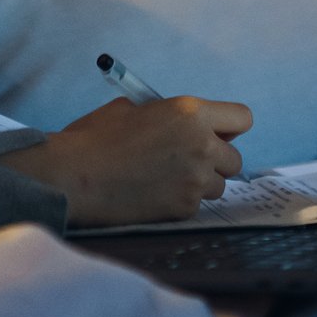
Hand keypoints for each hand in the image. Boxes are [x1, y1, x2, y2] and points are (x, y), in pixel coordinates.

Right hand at [0, 96, 253, 228]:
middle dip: (215, 160)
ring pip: (218, 185)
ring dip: (199, 183)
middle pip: (234, 158)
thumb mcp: (134, 108)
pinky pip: (196, 204)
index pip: (242, 118)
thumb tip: (192, 126)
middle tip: (185, 159)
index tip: (216, 133)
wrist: (74, 176)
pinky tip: (152, 193)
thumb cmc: (96, 138)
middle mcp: (201, 144)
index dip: (228, 127)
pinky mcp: (184, 208)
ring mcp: (195, 179)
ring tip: (164, 178)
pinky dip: (180, 201)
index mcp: (190, 112)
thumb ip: (171, 115)